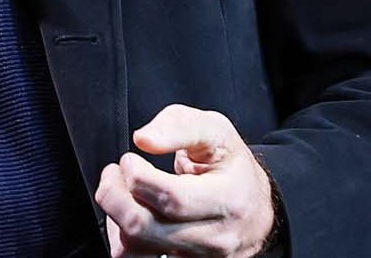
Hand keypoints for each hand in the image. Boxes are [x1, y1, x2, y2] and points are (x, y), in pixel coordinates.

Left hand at [94, 104, 276, 257]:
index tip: (130, 159)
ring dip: (115, 217)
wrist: (256, 205)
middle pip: (144, 227)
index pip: (171, 198)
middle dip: (114, 195)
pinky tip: (131, 214)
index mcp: (229, 199)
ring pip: (135, 249)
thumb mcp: (214, 130)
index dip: (137, 176)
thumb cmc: (231, 165)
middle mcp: (216, 237)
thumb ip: (178, 126)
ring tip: (121, 192)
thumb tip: (144, 140)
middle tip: (114, 173)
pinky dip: (123, 238)